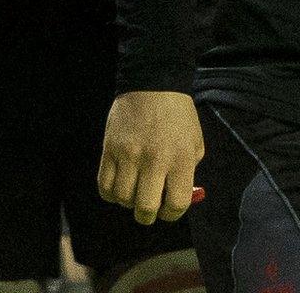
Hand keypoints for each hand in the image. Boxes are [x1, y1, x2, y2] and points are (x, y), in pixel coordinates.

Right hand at [98, 90, 204, 224]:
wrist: (153, 84)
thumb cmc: (178, 116)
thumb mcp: (195, 143)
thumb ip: (188, 173)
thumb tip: (177, 201)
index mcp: (180, 158)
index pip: (176, 203)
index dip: (173, 214)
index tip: (168, 210)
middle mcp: (154, 159)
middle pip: (146, 207)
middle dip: (148, 216)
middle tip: (149, 210)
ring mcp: (129, 155)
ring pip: (123, 198)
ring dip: (129, 202)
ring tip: (134, 192)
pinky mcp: (109, 150)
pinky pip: (104, 185)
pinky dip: (111, 194)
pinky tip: (120, 186)